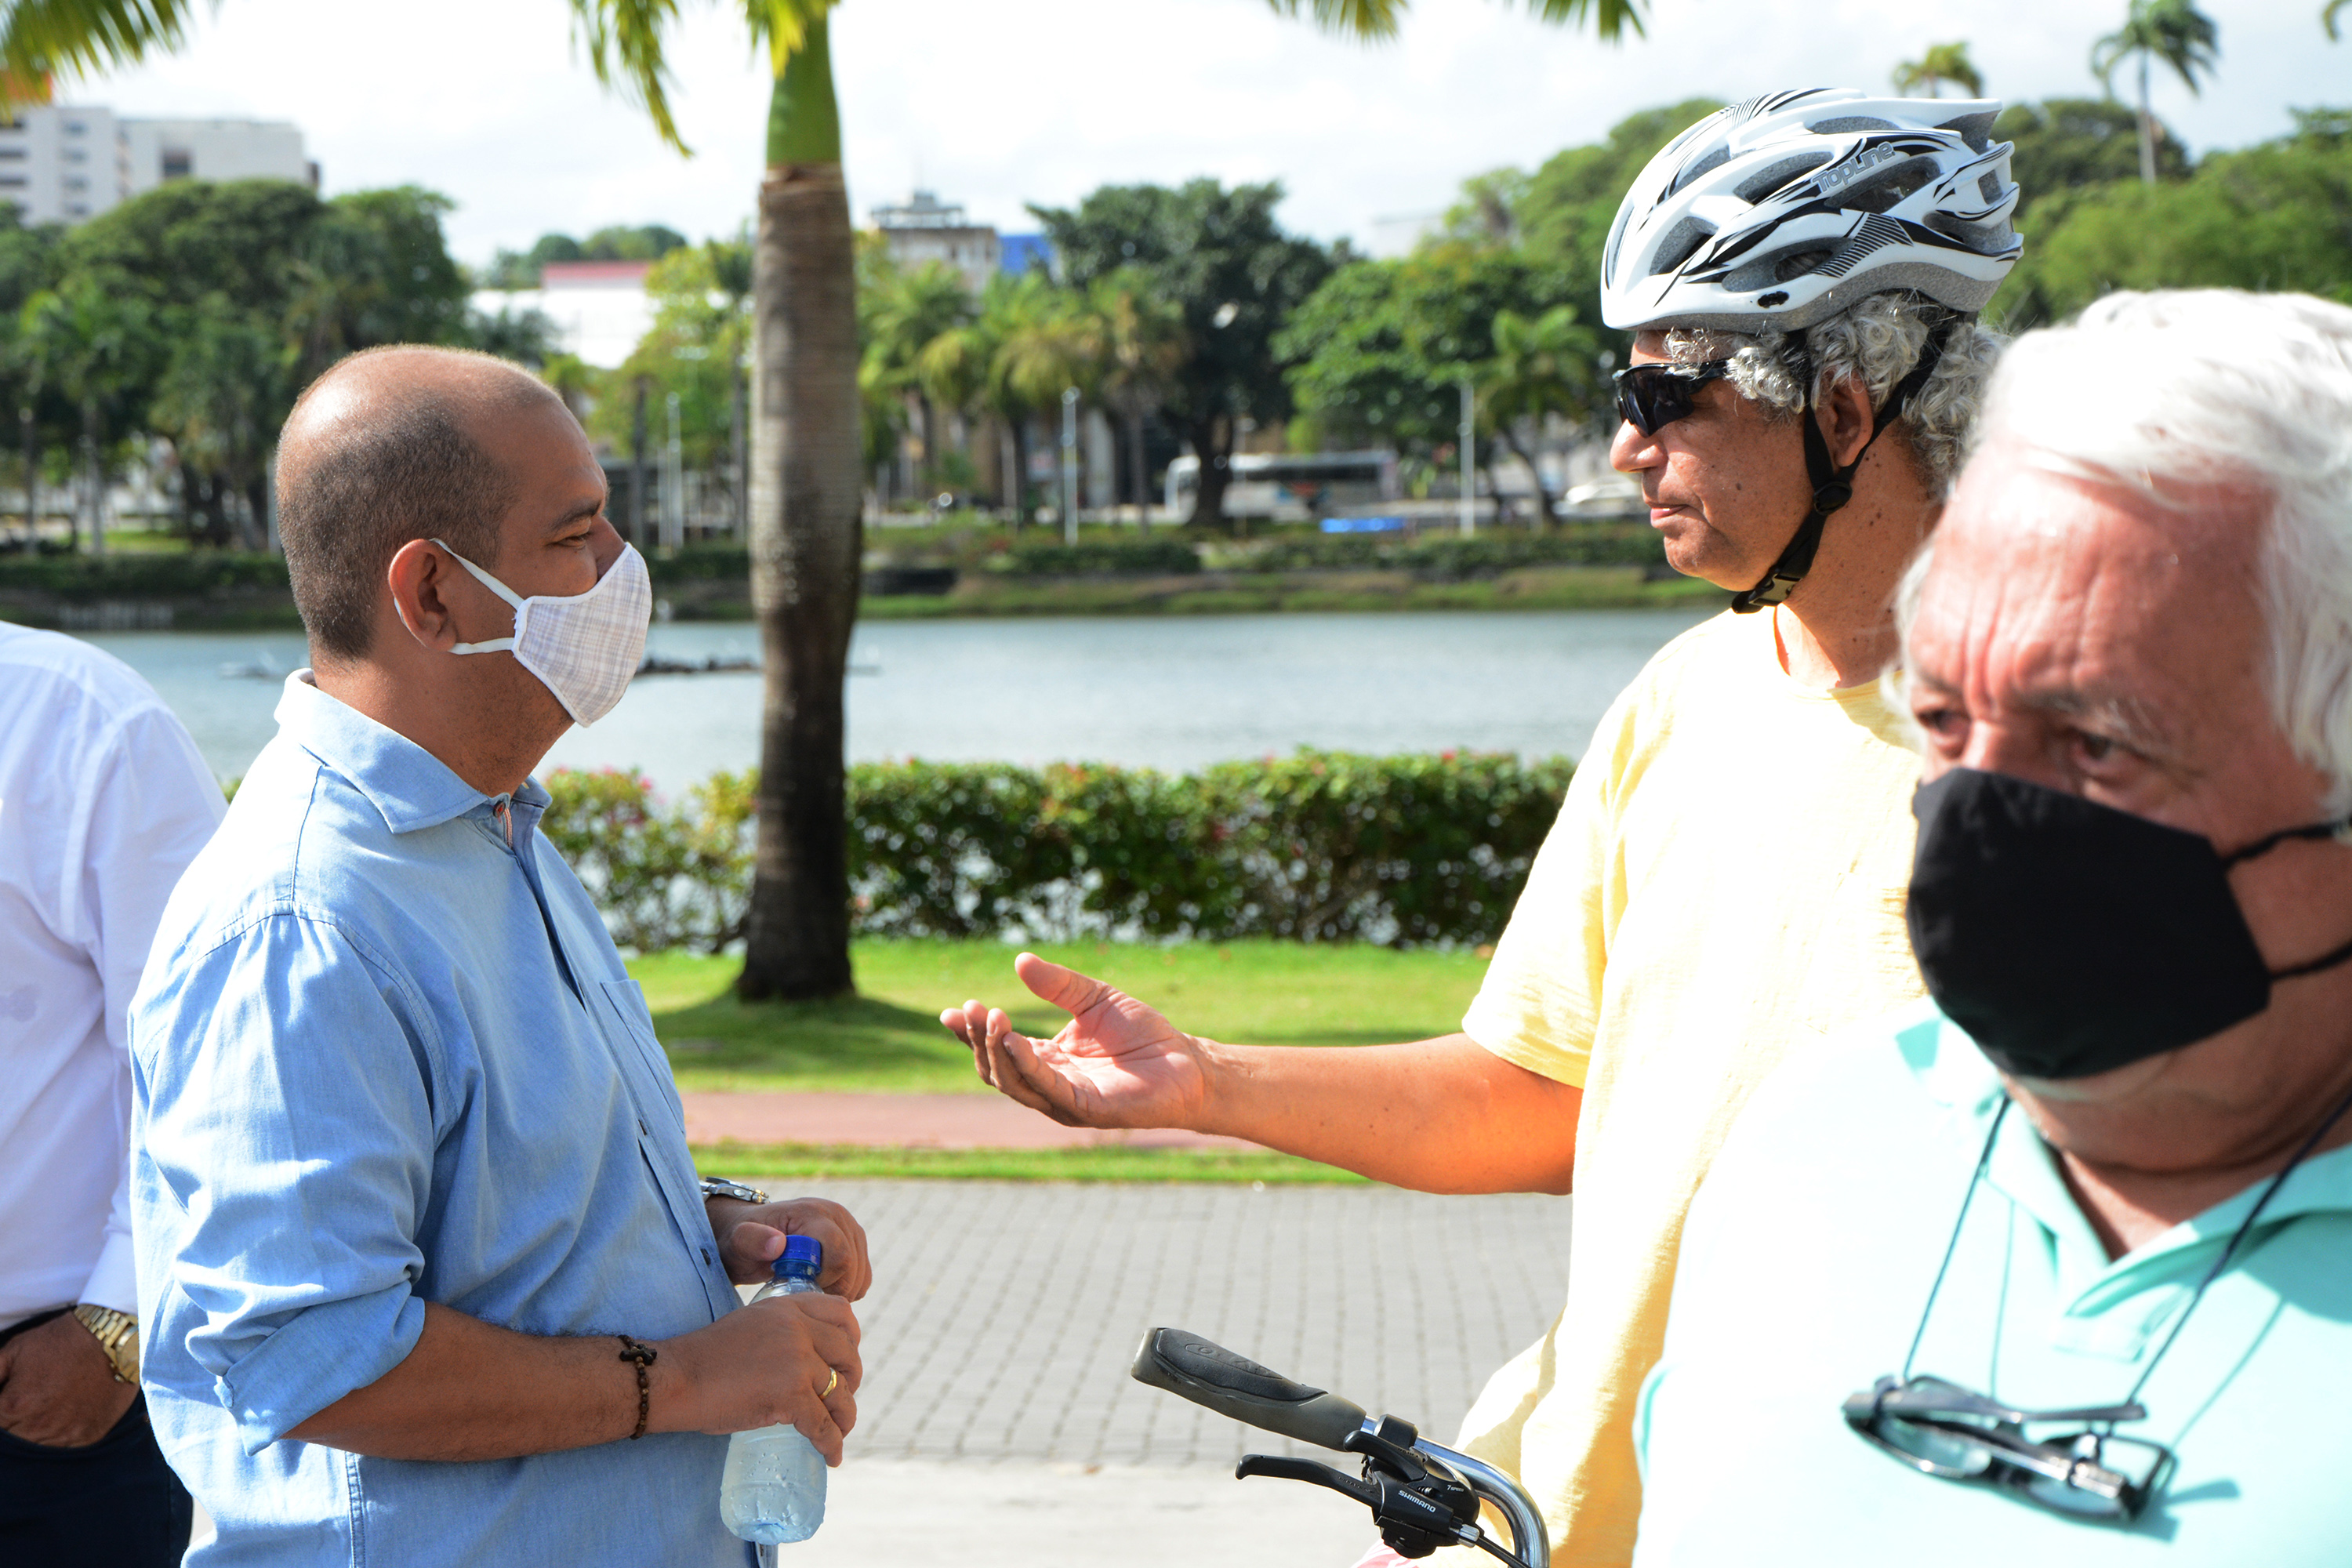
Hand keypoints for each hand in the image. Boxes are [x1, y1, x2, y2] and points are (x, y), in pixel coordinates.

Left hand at [0, 1313, 137, 1447]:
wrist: (114, 1340)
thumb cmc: (62, 1341)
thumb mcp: (15, 1349)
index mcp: (13, 1406)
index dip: (0, 1413)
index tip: (7, 1404)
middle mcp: (38, 1426)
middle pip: (11, 1441)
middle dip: (13, 1426)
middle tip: (27, 1405)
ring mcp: (64, 1434)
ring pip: (35, 1448)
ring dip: (34, 1434)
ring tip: (45, 1410)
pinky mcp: (88, 1437)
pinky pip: (63, 1448)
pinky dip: (58, 1437)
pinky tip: (63, 1417)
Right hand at [655, 1293, 861, 1463]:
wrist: (676, 1379)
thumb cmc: (706, 1359)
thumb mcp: (752, 1324)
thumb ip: (782, 1331)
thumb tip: (808, 1357)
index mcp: (787, 1307)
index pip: (842, 1313)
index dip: (853, 1338)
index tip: (847, 1359)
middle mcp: (797, 1328)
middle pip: (848, 1354)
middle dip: (852, 1379)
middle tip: (842, 1398)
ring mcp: (796, 1360)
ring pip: (840, 1392)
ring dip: (845, 1416)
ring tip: (839, 1431)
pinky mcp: (790, 1394)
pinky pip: (823, 1424)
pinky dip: (831, 1443)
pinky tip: (832, 1455)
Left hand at [711, 1197, 872, 1300]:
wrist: (751, 1234)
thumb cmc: (742, 1240)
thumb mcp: (738, 1242)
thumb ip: (753, 1240)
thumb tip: (778, 1244)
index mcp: (814, 1212)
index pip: (839, 1255)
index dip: (823, 1280)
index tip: (796, 1285)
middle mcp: (838, 1215)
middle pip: (853, 1267)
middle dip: (830, 1288)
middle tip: (801, 1292)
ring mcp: (850, 1228)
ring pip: (861, 1275)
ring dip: (838, 1291)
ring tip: (807, 1289)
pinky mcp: (855, 1243)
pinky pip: (863, 1277)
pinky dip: (846, 1290)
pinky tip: (820, 1288)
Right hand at [939, 952, 1212, 1130]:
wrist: (1186, 1062)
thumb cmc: (1143, 1035)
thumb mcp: (1094, 998)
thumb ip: (1058, 984)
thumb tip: (1020, 960)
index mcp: (1047, 1060)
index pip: (999, 1048)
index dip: (973, 1032)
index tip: (951, 1011)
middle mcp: (1049, 1084)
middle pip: (998, 1068)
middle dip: (977, 1040)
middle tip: (967, 1009)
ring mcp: (1064, 1101)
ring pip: (1015, 1082)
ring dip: (996, 1051)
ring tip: (988, 1017)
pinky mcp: (1085, 1109)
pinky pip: (1047, 1088)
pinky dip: (1026, 1065)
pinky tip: (1012, 1041)